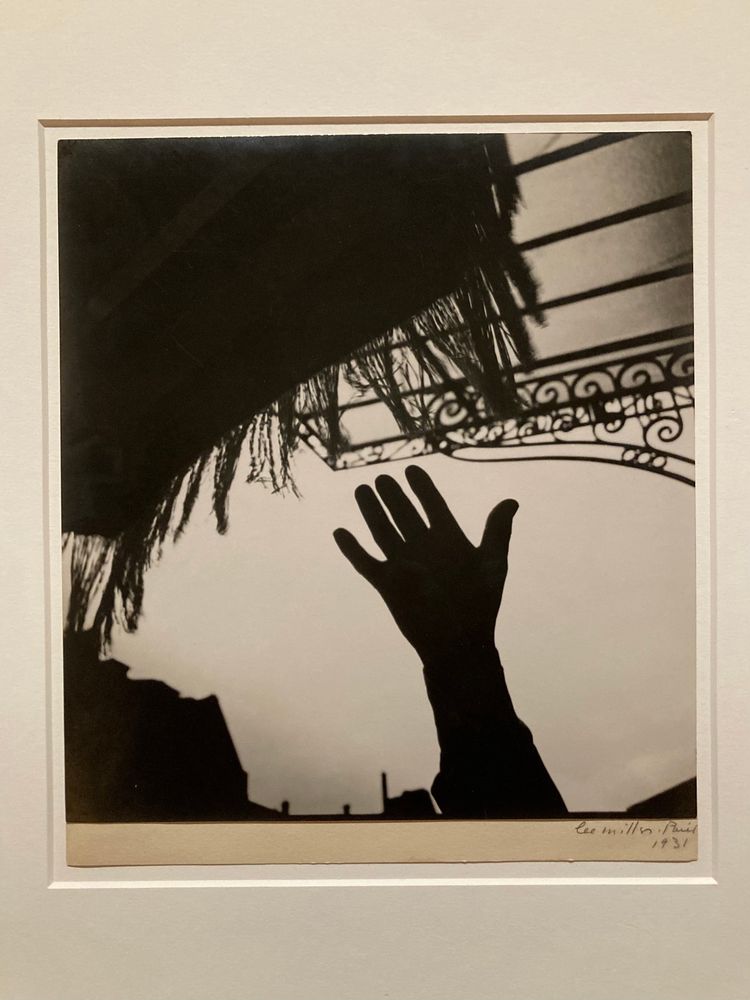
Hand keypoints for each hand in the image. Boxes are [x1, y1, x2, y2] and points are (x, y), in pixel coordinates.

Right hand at [333, 465, 517, 662]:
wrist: (458, 642)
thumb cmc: (479, 605)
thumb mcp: (492, 564)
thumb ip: (497, 531)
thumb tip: (512, 500)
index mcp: (449, 540)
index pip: (433, 506)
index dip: (423, 488)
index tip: (412, 470)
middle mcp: (424, 549)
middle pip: (403, 514)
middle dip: (393, 496)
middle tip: (382, 477)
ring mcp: (404, 565)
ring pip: (382, 531)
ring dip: (371, 511)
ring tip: (361, 489)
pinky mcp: (387, 584)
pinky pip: (365, 563)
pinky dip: (352, 549)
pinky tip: (340, 532)